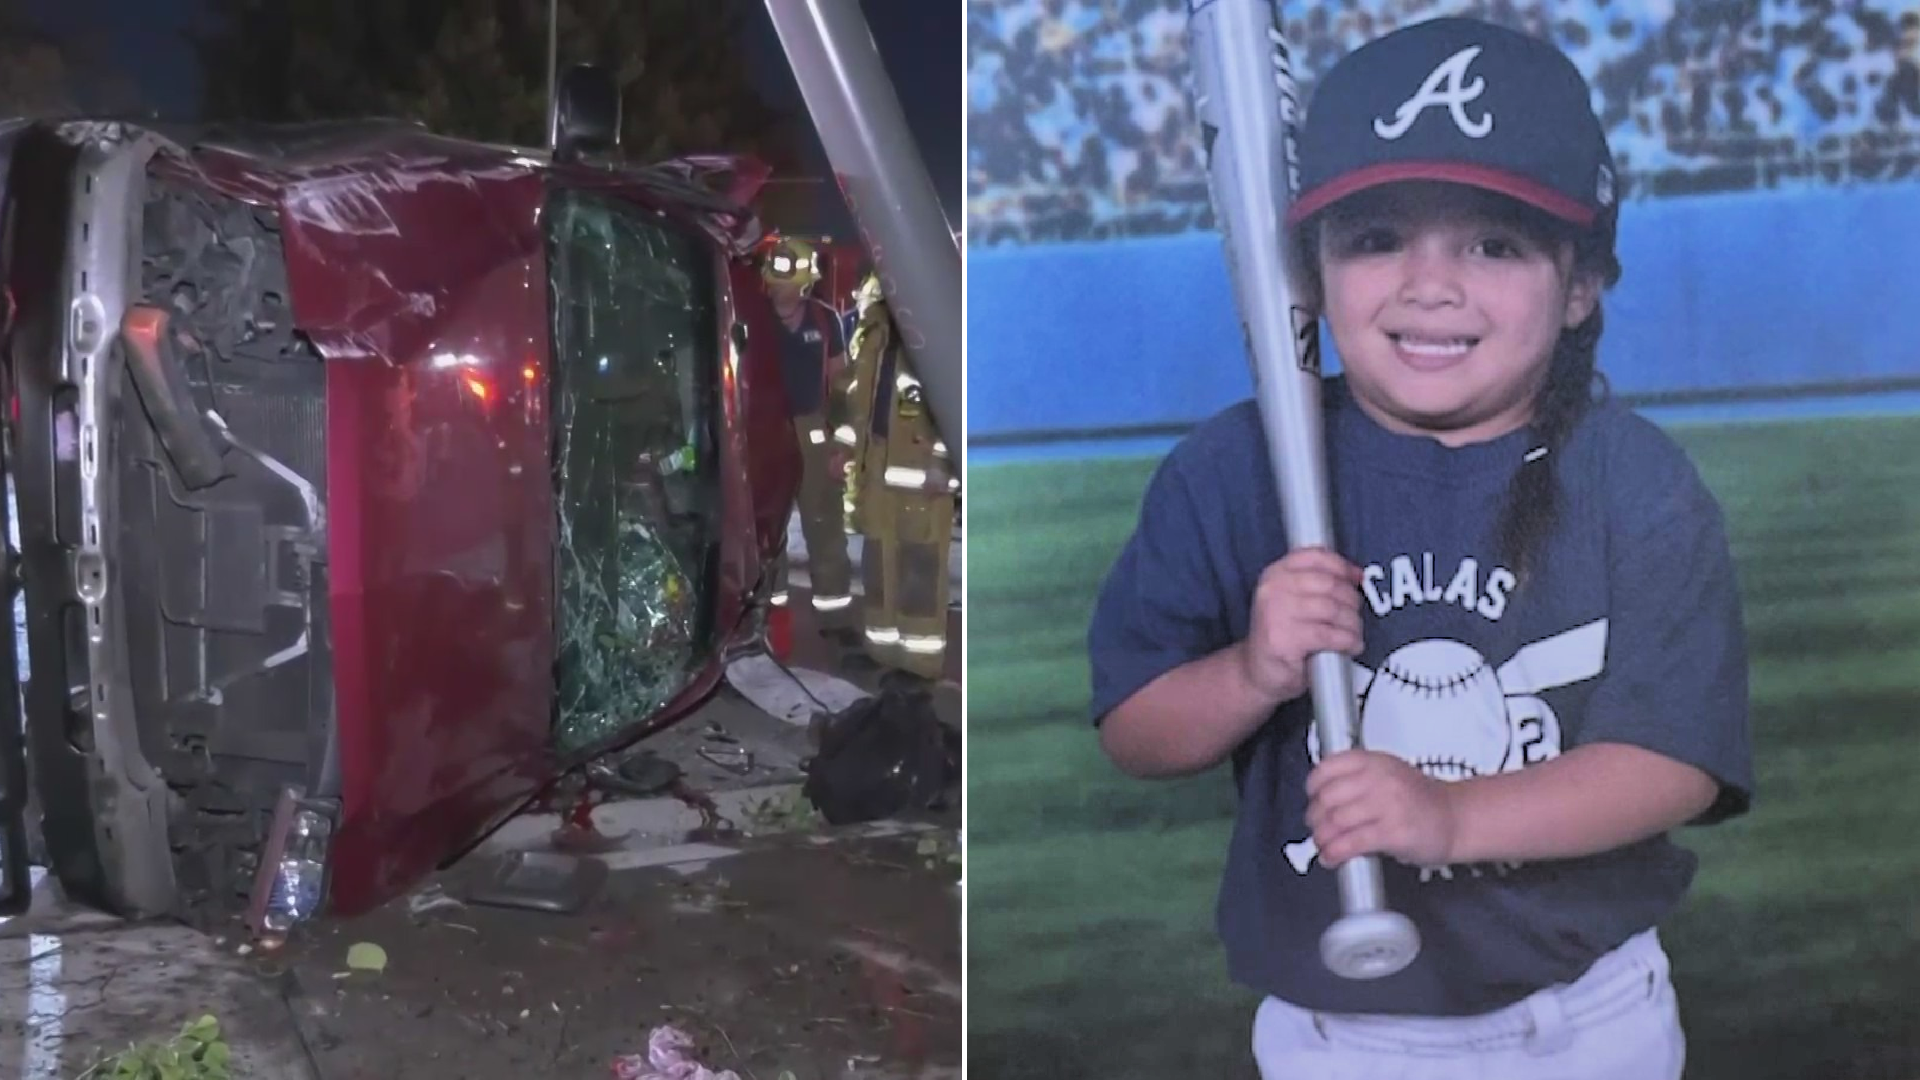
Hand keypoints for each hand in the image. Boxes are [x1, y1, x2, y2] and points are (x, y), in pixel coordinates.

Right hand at [1234, 548, 1364, 703]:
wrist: (1257, 672)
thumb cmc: (1282, 635)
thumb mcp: (1292, 600)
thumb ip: (1318, 583)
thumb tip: (1357, 574)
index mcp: (1275, 573)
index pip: (1316, 556)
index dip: (1343, 567)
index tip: (1357, 580)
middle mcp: (1272, 589)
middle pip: (1329, 584)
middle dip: (1351, 601)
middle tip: (1354, 616)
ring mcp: (1276, 613)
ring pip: (1333, 609)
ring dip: (1352, 624)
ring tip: (1354, 634)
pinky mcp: (1283, 640)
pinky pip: (1329, 635)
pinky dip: (1348, 641)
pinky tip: (1351, 646)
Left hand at [1305, 750, 1459, 868]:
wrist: (1456, 819)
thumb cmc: (1420, 800)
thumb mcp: (1388, 774)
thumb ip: (1356, 780)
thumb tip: (1321, 801)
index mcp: (1374, 761)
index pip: (1328, 767)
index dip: (1313, 786)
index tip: (1312, 799)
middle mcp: (1379, 779)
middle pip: (1328, 798)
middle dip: (1315, 818)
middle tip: (1316, 829)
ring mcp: (1387, 805)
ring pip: (1336, 822)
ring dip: (1322, 839)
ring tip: (1323, 846)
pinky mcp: (1393, 833)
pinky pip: (1351, 843)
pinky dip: (1335, 853)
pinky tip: (1332, 858)